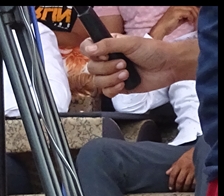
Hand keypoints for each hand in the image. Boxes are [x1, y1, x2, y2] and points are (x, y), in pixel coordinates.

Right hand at [80, 35, 197, 95]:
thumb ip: (108, 45)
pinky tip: (124, 84)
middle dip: (107, 68)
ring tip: (127, 74)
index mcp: (109, 46)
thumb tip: (90, 49)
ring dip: (111, 79)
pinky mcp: (118, 87)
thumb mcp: (131, 43)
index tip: (104, 55)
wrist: (169, 66)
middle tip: (124, 64)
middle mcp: (108, 60)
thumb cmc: (154, 51)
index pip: (87, 48)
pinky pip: (105, 92)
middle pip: (91, 68)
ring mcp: (112, 74)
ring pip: (97, 81)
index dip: (91, 53)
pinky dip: (114, 89)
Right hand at [150, 6, 197, 40]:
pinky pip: (188, 13)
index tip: (198, 16)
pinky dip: (191, 18)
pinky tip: (190, 22)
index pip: (190, 6)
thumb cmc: (168, 26)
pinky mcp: (177, 12)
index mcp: (176, 6)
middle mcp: (176, 5)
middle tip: (198, 20)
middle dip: (197, 13)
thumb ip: (186, 15)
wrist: (160, 30)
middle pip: (192, 6)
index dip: (196, 10)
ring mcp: (176, 8)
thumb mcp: (179, 19)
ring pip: (191, 9)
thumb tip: (194, 15)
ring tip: (195, 22)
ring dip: (195, 16)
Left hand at [167, 148, 195, 190]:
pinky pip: (195, 181)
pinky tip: (191, 188)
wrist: (201, 151)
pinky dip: (192, 186)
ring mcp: (193, 171)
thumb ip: (174, 166)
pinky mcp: (199, 173)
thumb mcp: (180, 158)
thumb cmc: (190, 154)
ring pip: (187, 182)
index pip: (173, 175)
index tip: (170, 188)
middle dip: (177, 187)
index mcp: (179, 164)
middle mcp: (185, 168)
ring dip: (184, 188)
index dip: (171, 183)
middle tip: (177, 190)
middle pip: (179, 180)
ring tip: (183, 190)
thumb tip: (167, 173)